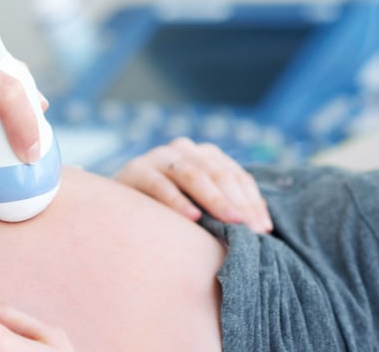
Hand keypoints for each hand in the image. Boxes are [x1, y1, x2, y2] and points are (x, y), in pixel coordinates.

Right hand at [115, 137, 271, 232]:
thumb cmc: (165, 211)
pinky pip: (161, 185)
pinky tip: (192, 217)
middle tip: (252, 229)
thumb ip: (223, 206)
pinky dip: (177, 201)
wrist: (113, 206)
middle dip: (238, 203)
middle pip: (218, 173)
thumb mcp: (198, 204)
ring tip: (231, 221)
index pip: (236, 176)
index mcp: (205, 154)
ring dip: (214, 200)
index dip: (252, 201)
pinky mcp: (136, 169)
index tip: (265, 229)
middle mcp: (184, 149)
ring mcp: (159, 156)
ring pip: (193, 175)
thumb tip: (262, 226)